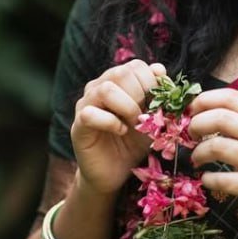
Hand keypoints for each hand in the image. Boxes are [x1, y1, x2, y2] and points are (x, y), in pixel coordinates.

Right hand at [71, 59, 166, 195]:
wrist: (116, 172)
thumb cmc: (133, 143)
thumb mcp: (152, 118)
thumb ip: (157, 95)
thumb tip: (159, 69)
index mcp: (116, 82)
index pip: (134, 66)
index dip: (151, 84)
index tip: (158, 105)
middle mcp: (98, 88)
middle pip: (120, 73)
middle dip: (140, 95)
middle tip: (147, 116)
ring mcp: (85, 105)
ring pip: (105, 90)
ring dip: (127, 107)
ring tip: (135, 123)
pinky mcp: (78, 125)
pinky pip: (91, 114)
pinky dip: (111, 122)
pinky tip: (121, 131)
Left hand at [187, 88, 237, 238]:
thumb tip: (214, 117)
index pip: (231, 97)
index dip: (205, 99)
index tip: (191, 108)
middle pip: (219, 118)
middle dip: (196, 124)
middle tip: (190, 134)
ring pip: (216, 147)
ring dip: (198, 153)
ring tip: (197, 159)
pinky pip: (221, 180)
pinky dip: (208, 179)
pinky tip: (207, 180)